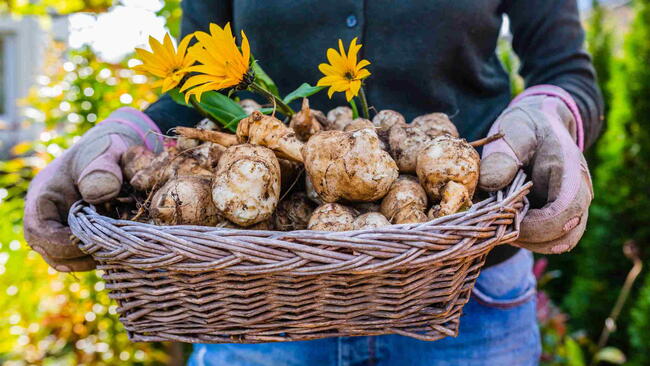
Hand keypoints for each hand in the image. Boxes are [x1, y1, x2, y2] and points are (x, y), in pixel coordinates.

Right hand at [23, 108, 161, 271]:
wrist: (113, 149)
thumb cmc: (107, 148)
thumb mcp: (106, 152)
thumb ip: (103, 169)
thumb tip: (98, 195)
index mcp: (44, 194)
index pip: (41, 232)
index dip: (66, 244)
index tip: (96, 243)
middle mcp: (47, 215)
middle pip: (50, 251)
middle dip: (81, 256)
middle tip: (114, 253)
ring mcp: (60, 226)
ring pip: (66, 258)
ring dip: (91, 259)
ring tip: (119, 252)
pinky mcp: (76, 233)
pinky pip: (80, 255)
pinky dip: (99, 255)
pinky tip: (121, 249)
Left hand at [479, 86, 592, 253]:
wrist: (542, 123)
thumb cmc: (526, 126)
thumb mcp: (512, 131)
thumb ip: (502, 155)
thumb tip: (490, 184)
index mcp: (569, 172)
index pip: (566, 211)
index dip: (536, 224)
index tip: (506, 215)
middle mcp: (579, 194)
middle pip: (564, 236)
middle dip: (527, 235)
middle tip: (497, 219)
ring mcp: (572, 208)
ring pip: (557, 244)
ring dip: (527, 240)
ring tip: (501, 220)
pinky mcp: (560, 217)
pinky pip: (549, 240)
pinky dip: (527, 238)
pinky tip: (507, 221)